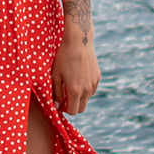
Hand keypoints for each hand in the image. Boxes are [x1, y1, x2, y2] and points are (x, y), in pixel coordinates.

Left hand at [53, 0, 98, 114]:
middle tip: (64, 98)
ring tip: (70, 87)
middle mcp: (86, 89)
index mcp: (75, 90)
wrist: (78, 42)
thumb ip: (56, 93)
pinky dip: (86, 90)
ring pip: (87, 99)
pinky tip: (78, 80)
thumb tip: (57, 106)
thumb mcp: (55, 75)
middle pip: (81, 108)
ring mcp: (93, 83)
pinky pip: (92, 90)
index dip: (65, 110)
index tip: (59, 103)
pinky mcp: (97, 77)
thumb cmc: (63, 58)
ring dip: (79, 98)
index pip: (72, 111)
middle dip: (72, 106)